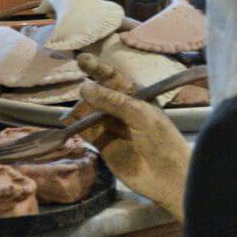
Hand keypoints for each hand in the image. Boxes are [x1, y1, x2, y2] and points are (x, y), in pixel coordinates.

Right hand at [63, 54, 191, 220]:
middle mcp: (121, 109)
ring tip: (74, 116)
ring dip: (79, 111)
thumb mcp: (140, 115)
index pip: (113, 77)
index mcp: (135, 96)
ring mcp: (110, 126)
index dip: (97, 68)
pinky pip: (85, 131)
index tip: (81, 59)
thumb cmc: (161, 140)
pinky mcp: (102, 144)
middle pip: (97, 94)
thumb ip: (112, 101)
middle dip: (87, 92)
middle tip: (83, 99)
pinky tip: (68, 124)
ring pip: (88, 112)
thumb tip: (83, 87)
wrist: (168, 177)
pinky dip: (75, 127)